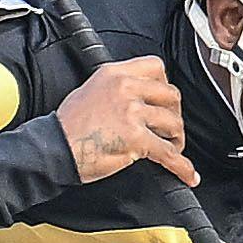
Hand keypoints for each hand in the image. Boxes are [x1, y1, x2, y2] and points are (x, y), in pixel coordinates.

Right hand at [59, 56, 195, 185]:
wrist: (54, 148)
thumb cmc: (68, 126)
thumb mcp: (91, 90)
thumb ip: (117, 88)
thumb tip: (139, 98)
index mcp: (115, 74)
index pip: (156, 67)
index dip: (165, 86)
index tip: (165, 101)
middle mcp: (126, 88)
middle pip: (171, 95)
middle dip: (175, 114)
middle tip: (169, 129)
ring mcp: (132, 113)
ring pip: (173, 123)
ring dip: (177, 139)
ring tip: (172, 148)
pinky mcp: (136, 139)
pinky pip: (169, 153)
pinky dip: (182, 167)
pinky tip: (187, 175)